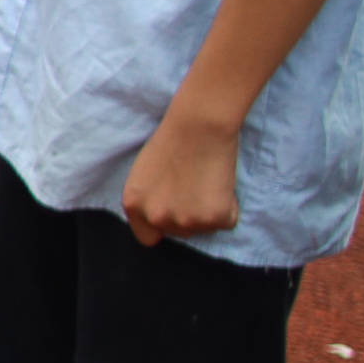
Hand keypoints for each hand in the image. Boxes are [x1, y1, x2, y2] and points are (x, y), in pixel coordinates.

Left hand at [120, 111, 243, 242]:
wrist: (200, 125)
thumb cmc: (173, 140)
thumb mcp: (144, 175)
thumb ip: (150, 199)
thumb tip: (160, 218)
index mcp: (134, 205)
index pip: (148, 237)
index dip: (163, 226)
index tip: (175, 212)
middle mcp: (156, 217)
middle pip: (179, 232)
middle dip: (189, 215)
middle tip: (196, 186)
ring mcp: (185, 220)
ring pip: (204, 228)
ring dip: (209, 211)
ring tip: (207, 180)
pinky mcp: (214, 218)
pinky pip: (227, 221)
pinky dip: (229, 207)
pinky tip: (221, 183)